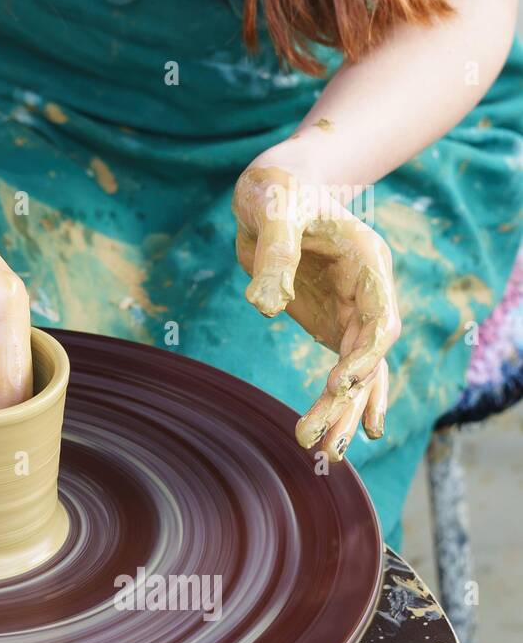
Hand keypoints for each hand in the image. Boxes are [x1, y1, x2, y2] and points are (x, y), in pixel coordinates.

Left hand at [233, 165, 400, 460]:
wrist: (273, 189)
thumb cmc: (277, 190)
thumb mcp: (274, 209)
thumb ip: (274, 254)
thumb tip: (264, 307)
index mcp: (367, 261)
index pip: (379, 318)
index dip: (365, 354)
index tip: (339, 384)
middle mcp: (369, 291)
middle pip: (369, 356)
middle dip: (347, 400)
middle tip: (319, 442)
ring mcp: (351, 310)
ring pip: (360, 371)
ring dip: (343, 411)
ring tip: (323, 453)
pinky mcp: (330, 322)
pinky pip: (343, 368)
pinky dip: (338, 401)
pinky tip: (333, 436)